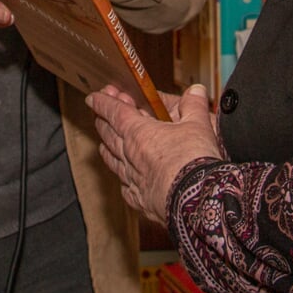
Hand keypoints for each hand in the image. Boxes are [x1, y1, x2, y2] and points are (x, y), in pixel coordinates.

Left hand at [87, 84, 222, 224]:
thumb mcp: (199, 125)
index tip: (94, 97)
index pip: (115, 112)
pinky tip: (124, 182)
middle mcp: (130, 155)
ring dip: (107, 150)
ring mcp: (133, 179)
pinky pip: (126, 188)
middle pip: (109, 135)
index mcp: (139, 132)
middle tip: (98, 116)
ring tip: (103, 146)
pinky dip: (123, 181)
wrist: (195, 201)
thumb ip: (194, 105)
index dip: (103, 102)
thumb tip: (196, 90)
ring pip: (113, 161)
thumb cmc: (194, 161)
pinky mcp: (140, 200)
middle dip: (102, 122)